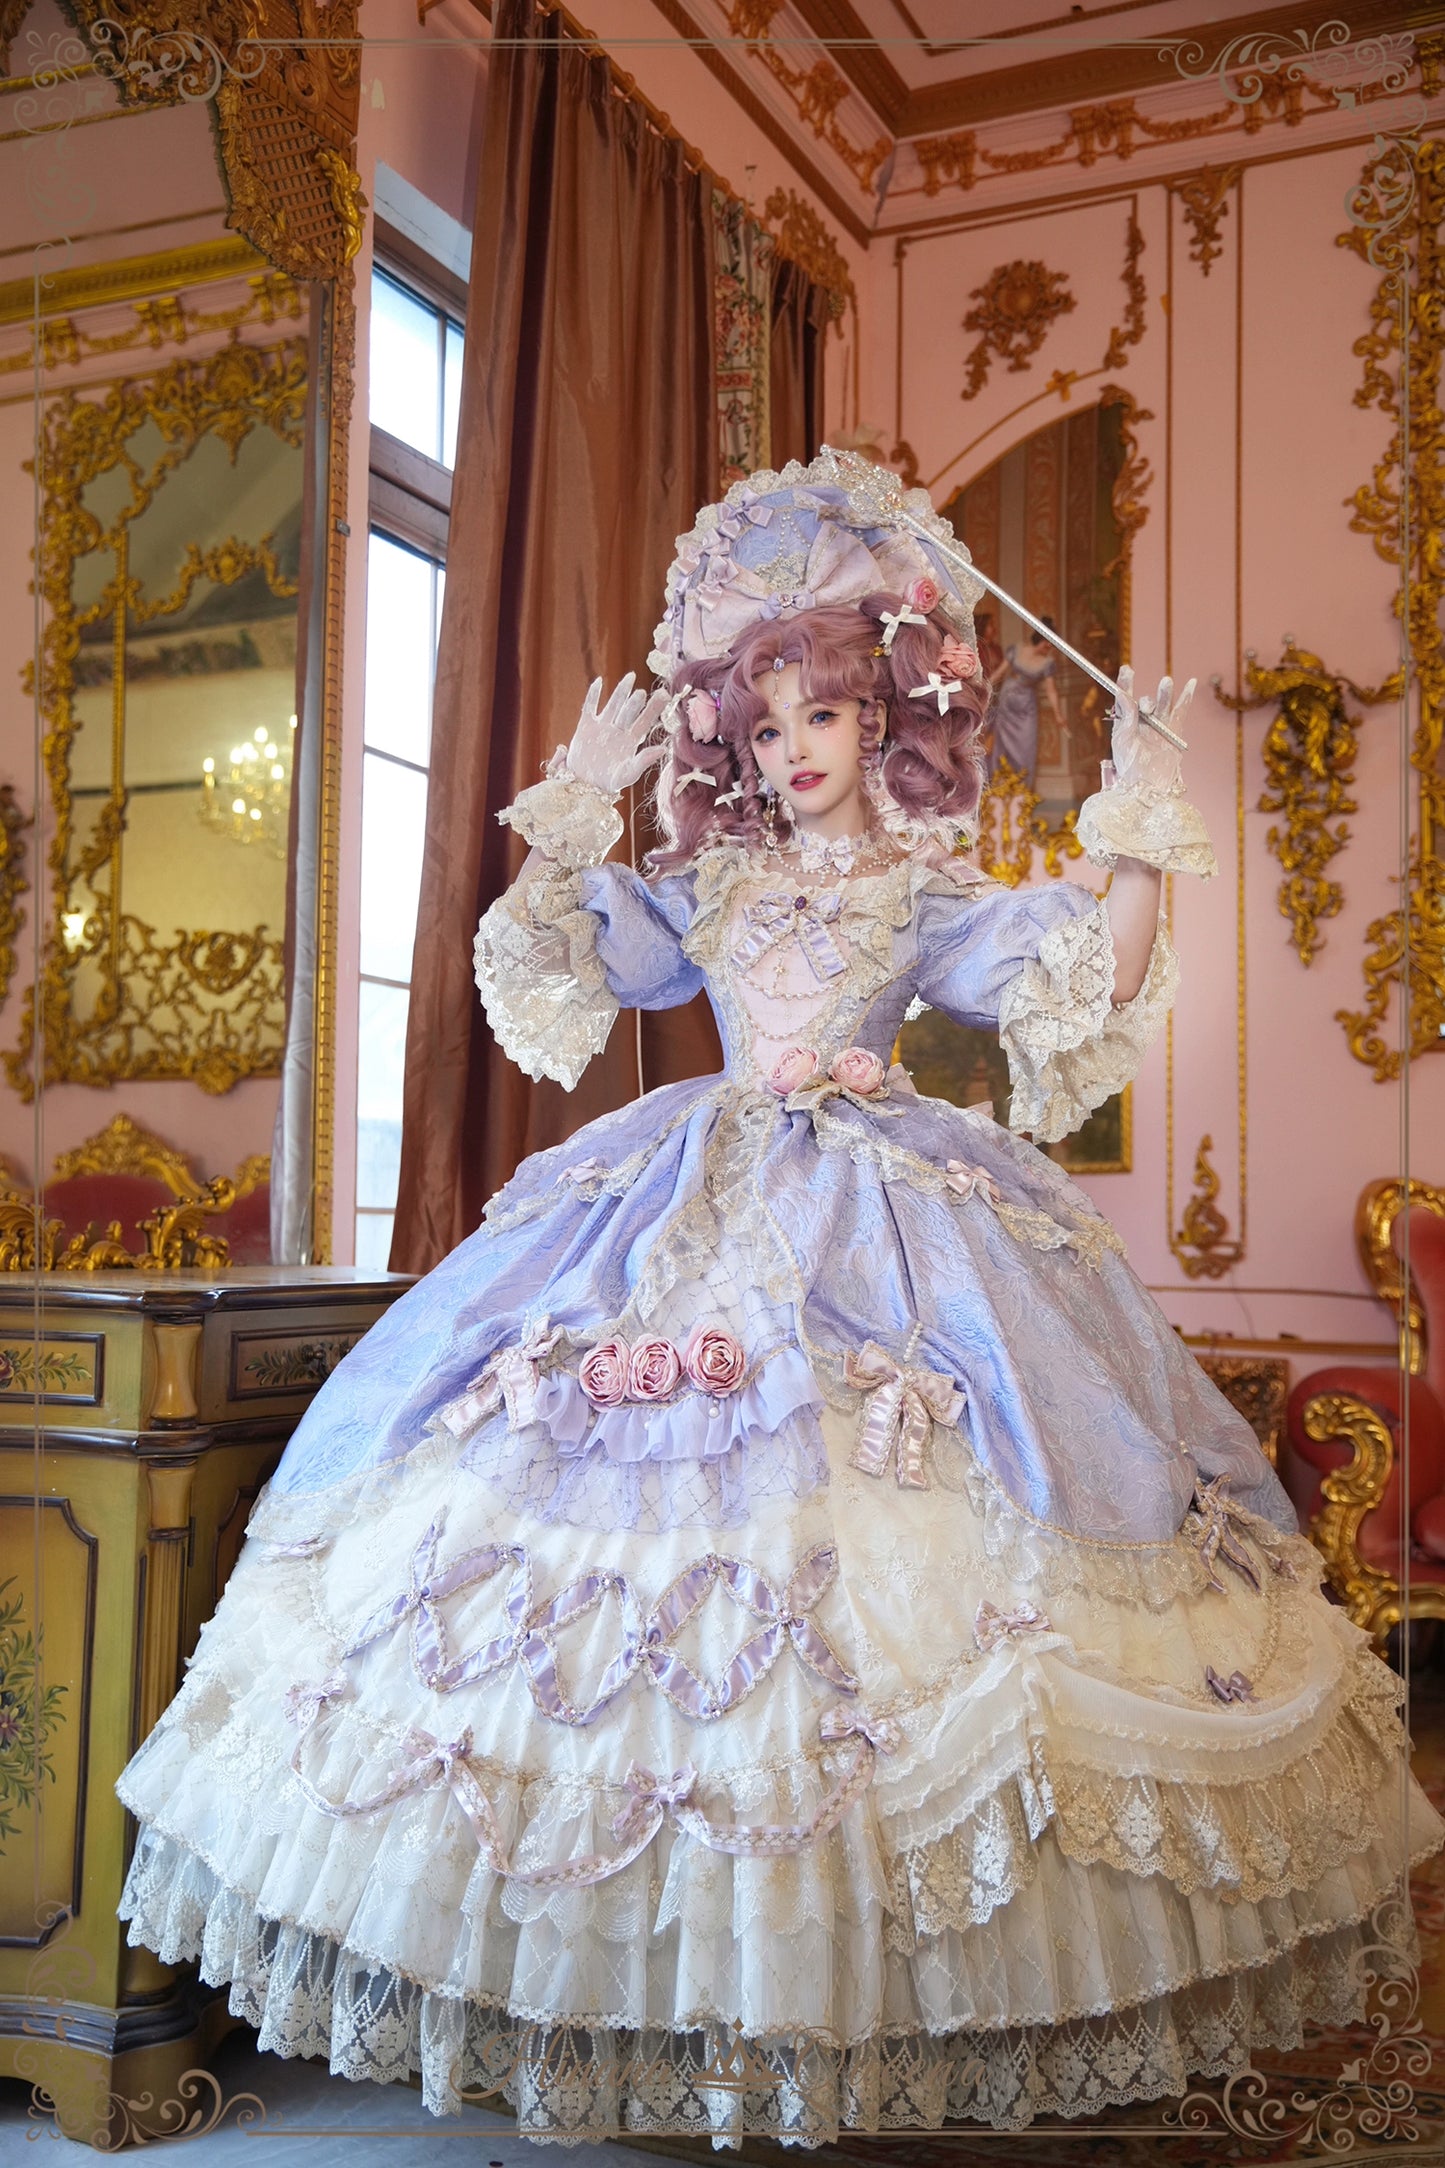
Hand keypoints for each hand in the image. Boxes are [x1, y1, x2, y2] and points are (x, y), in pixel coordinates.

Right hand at [558, 674, 669, 796]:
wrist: (584, 785)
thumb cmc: (609, 783)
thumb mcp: (628, 773)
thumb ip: (644, 760)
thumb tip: (664, 749)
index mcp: (631, 741)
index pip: (644, 721)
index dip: (654, 708)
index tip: (665, 694)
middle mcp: (618, 731)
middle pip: (630, 711)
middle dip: (637, 700)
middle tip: (645, 689)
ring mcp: (602, 727)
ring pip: (613, 705)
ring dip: (621, 692)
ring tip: (630, 677)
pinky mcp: (586, 726)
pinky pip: (590, 707)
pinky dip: (593, 695)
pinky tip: (599, 682)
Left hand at [1104, 668, 1194, 800]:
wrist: (1147, 785)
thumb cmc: (1130, 766)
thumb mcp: (1122, 740)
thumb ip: (1126, 717)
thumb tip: (1123, 694)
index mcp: (1126, 723)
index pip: (1126, 699)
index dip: (1126, 683)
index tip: (1127, 669)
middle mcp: (1143, 722)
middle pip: (1146, 702)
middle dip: (1147, 701)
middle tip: (1148, 707)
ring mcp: (1159, 726)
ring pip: (1164, 703)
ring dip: (1164, 693)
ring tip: (1166, 682)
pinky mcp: (1174, 731)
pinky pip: (1181, 711)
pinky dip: (1187, 697)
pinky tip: (1192, 683)